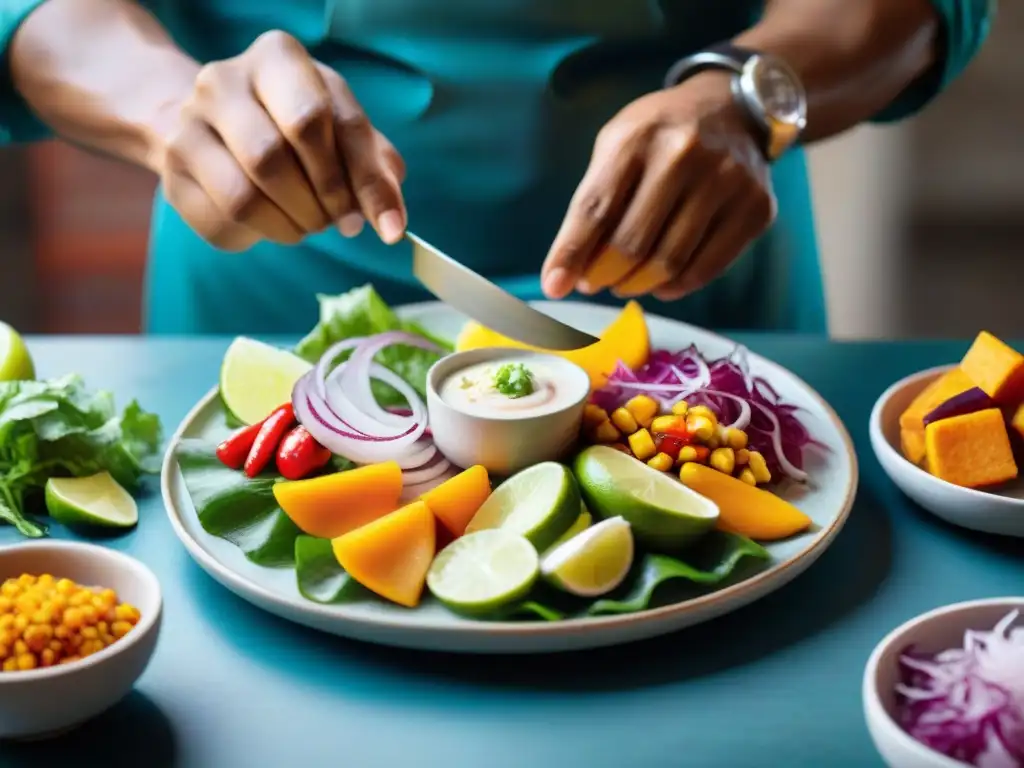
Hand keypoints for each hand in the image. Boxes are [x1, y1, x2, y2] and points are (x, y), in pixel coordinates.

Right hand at [153, 30, 405, 250]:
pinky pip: (223, 221)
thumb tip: (390, 220)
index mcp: (277, 57)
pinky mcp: (173, 173)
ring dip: (291, 226)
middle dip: (320, 203)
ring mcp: (188, 126)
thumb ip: (374, 166)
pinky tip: (276, 224)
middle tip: (338, 222)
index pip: (318, 120)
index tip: (388, 226)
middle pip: (273, 158)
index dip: (361, 181)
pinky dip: (262, 236)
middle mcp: (223, 81)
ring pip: (243, 197)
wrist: (216, 124)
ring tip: (310, 225)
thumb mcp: (342, 127)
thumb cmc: (294, 124)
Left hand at [541, 73, 775, 301]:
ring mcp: (727, 182)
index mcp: (639, 137)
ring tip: (625, 282)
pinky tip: (661, 283)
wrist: (734, 109)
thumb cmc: (661, 135)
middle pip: (632, 243)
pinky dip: (675, 286)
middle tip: (595, 282)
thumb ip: (593, 203)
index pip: (595, 208)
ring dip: (638, 284)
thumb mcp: (618, 147)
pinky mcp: (755, 209)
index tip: (553, 285)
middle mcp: (685, 155)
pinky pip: (707, 268)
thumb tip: (568, 273)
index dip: (570, 253)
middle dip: (604, 274)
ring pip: (670, 262)